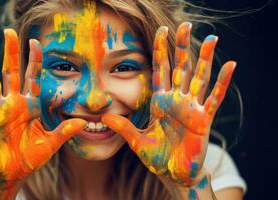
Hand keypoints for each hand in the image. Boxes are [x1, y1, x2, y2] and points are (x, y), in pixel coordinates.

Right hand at [0, 29, 85, 186]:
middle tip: (9, 32)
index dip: (34, 60)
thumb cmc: (31, 157)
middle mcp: (13, 104)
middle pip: (11, 72)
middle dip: (11, 53)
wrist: (12, 173)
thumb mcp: (51, 143)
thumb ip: (65, 131)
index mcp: (30, 106)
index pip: (33, 78)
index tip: (36, 42)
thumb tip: (84, 122)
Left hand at [102, 22, 235, 185]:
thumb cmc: (157, 158)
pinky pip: (214, 98)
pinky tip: (230, 65)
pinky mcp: (203, 119)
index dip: (161, 51)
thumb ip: (123, 126)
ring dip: (205, 58)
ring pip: (199, 78)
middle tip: (184, 25)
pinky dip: (222, 82)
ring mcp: (191, 108)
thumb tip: (103, 117)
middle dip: (181, 47)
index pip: (161, 70)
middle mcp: (177, 101)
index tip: (161, 31)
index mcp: (161, 102)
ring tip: (212, 38)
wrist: (173, 174)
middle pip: (180, 68)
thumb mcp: (137, 140)